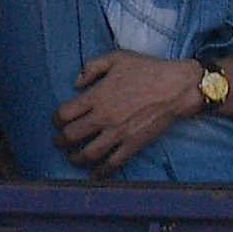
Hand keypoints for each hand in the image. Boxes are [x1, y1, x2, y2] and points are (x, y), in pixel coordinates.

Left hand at [56, 51, 203, 172]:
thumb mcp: (116, 58)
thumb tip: (76, 84)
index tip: (57, 122)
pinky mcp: (132, 145)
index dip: (56, 120)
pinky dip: (99, 172)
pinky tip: (94, 174)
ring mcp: (117, 134)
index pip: (63, 114)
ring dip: (75, 159)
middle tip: (59, 142)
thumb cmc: (148, 70)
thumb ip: (91, 67)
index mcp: (96, 96)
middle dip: (60, 141)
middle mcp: (103, 117)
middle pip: (70, 136)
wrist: (176, 87)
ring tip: (73, 158)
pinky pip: (111, 164)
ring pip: (87, 154)